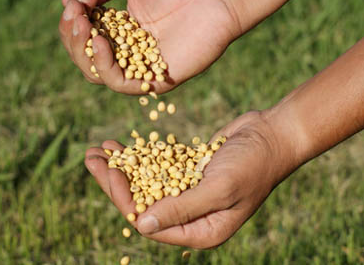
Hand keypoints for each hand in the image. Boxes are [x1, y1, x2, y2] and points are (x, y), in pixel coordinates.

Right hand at [59, 0, 240, 93]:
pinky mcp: (155, 80)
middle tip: (75, 18)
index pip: (84, 36)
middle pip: (85, 57)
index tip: (73, 6)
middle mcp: (127, 50)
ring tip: (84, 28)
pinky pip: (122, 84)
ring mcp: (140, 66)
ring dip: (83, 52)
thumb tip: (67, 2)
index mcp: (121, 29)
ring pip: (96, 73)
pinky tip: (101, 44)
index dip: (72, 24)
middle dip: (73, 38)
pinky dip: (105, 67)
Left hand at [84, 110, 298, 247]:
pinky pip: (157, 166)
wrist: (274, 134)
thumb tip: (141, 226)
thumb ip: (182, 208)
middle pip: (142, 202)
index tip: (110, 173)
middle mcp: (192, 215)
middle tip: (90, 159)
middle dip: (115, 182)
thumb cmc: (255, 164)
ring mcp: (189, 191)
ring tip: (96, 151)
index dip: (125, 201)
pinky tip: (118, 145)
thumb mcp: (219, 188)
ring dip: (121, 167)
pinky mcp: (188, 170)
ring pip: (145, 183)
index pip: (152, 223)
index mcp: (201, 230)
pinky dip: (138, 156)